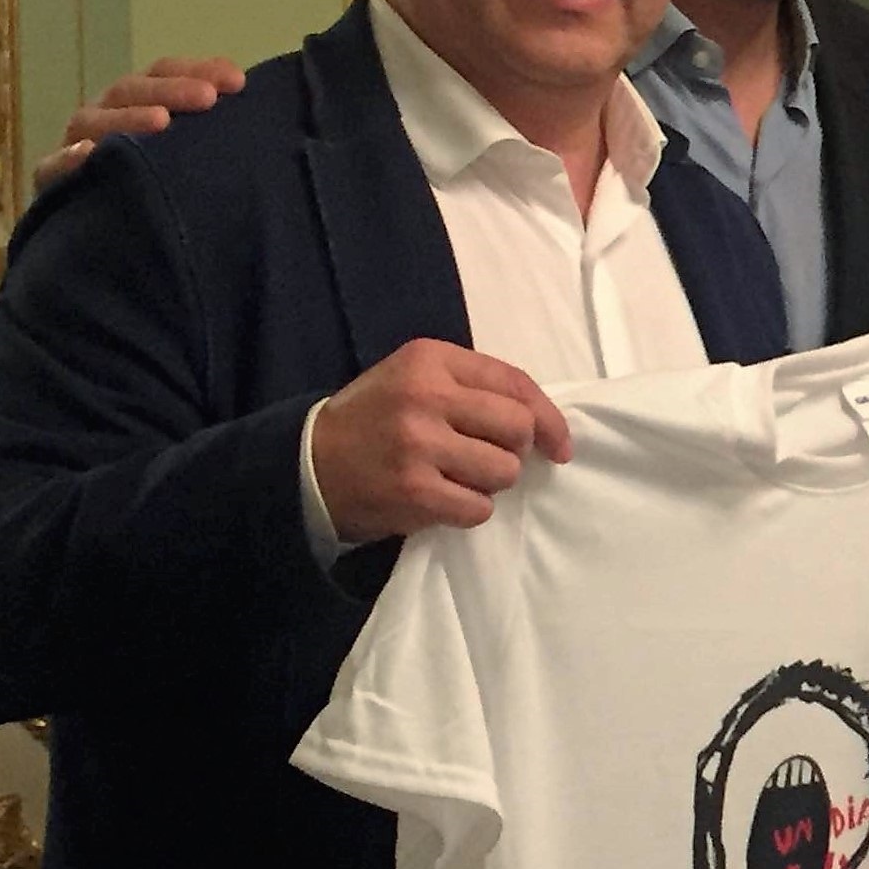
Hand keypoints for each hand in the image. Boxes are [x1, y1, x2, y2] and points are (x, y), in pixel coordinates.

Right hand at [31, 58, 245, 191]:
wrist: (102, 239)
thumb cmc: (160, 186)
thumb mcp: (188, 155)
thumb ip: (210, 130)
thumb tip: (247, 101)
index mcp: (138, 102)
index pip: (163, 73)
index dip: (197, 70)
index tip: (236, 80)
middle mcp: (106, 115)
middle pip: (131, 91)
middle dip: (170, 90)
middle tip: (207, 97)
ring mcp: (75, 144)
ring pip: (94, 121)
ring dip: (127, 118)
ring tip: (161, 120)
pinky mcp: (53, 181)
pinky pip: (53, 168)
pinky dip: (69, 159)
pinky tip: (88, 154)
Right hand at [309, 339, 573, 542]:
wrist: (309, 463)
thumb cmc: (375, 419)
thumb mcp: (416, 380)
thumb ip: (474, 388)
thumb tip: (544, 423)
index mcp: (430, 359)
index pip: (515, 382)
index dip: (548, 417)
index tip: (559, 445)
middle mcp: (425, 395)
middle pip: (517, 428)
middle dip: (515, 450)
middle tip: (490, 458)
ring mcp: (419, 443)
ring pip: (504, 471)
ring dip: (491, 483)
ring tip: (458, 477)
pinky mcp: (414, 489)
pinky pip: (478, 508)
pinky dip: (469, 509)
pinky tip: (441, 499)